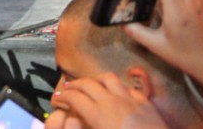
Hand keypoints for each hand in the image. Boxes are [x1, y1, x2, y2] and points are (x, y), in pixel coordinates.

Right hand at [52, 74, 167, 128]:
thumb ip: (87, 126)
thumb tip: (77, 121)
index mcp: (97, 114)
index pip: (74, 98)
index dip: (63, 97)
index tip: (58, 99)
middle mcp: (110, 101)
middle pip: (87, 84)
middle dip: (74, 85)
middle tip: (68, 89)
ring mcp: (129, 99)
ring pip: (108, 78)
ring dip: (96, 80)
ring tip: (92, 84)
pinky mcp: (144, 103)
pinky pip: (128, 88)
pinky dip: (119, 88)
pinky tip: (118, 93)